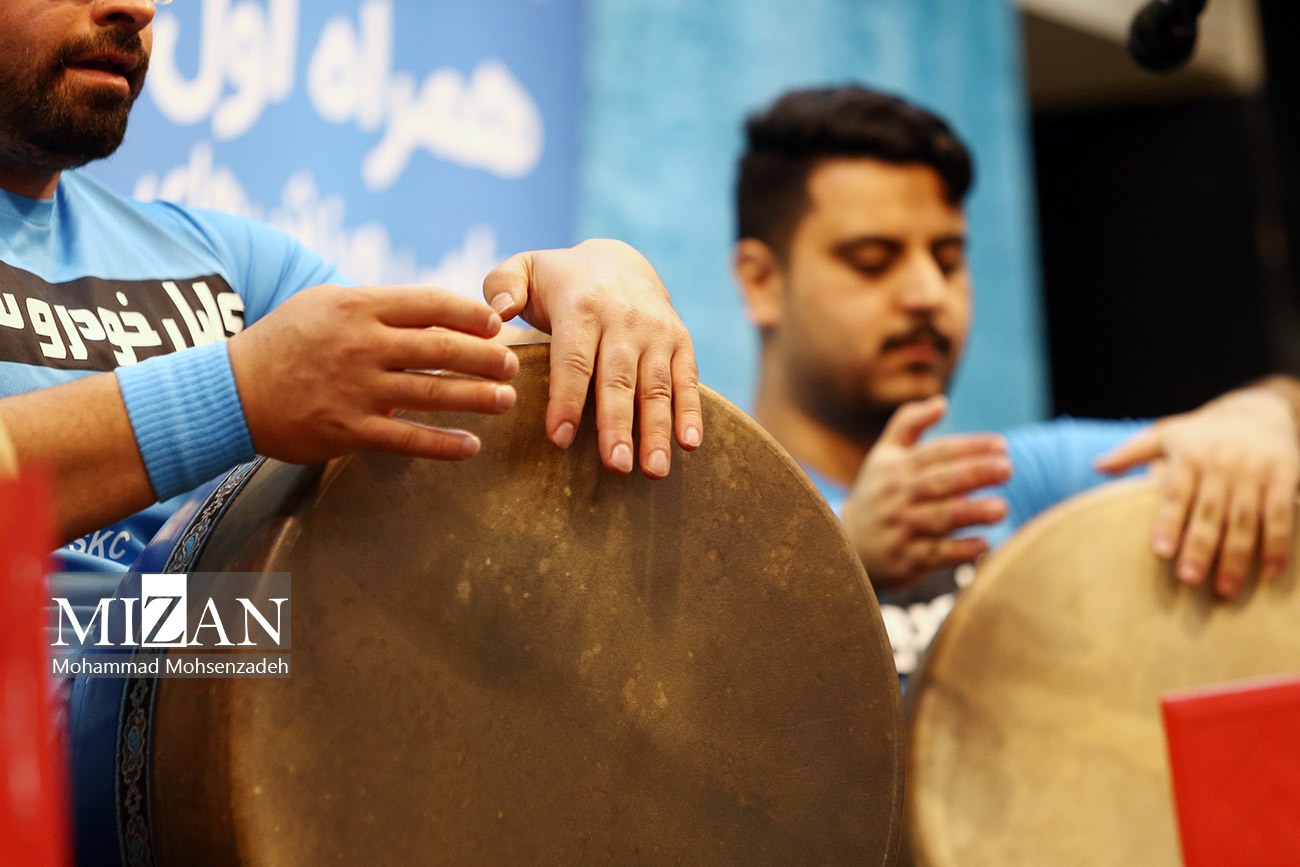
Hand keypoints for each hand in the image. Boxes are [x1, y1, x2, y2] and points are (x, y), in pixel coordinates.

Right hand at [228, 284, 518, 463]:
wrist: (232, 390)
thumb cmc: (288, 341)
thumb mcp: (327, 303)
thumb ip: (378, 305)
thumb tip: (435, 309)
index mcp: (359, 306)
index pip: (431, 304)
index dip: (472, 314)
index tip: (498, 325)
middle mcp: (362, 345)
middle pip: (442, 347)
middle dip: (487, 357)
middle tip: (513, 365)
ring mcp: (357, 389)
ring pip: (432, 392)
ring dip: (477, 398)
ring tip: (506, 401)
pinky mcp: (349, 430)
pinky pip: (408, 439)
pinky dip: (444, 444)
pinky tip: (471, 445)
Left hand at [482, 239, 703, 477]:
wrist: (620, 262)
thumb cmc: (561, 281)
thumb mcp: (525, 268)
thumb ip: (501, 285)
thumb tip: (497, 315)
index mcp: (581, 307)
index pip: (573, 359)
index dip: (566, 400)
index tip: (559, 439)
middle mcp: (624, 319)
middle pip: (619, 379)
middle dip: (618, 424)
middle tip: (616, 465)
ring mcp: (656, 332)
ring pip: (656, 386)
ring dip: (657, 429)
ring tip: (654, 470)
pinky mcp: (681, 342)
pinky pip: (688, 380)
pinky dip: (691, 413)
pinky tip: (690, 446)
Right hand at [842, 395, 1010, 586]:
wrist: (848, 544)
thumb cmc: (877, 492)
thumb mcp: (884, 454)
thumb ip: (909, 423)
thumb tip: (942, 401)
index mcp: (895, 469)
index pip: (935, 452)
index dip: (968, 446)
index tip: (1002, 445)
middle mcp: (896, 497)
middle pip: (937, 482)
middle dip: (973, 474)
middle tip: (1008, 469)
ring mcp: (900, 529)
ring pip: (937, 519)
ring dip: (970, 513)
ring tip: (1002, 508)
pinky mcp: (905, 560)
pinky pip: (935, 555)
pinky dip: (959, 550)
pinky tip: (985, 544)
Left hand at [1096, 388, 1299, 596]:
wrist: (1259, 409)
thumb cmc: (1202, 432)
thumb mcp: (1166, 433)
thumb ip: (1131, 452)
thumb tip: (1097, 466)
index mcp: (1188, 456)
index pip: (1176, 493)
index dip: (1168, 522)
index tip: (1160, 552)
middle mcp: (1221, 463)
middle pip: (1210, 512)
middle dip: (1200, 547)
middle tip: (1190, 580)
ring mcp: (1255, 471)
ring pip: (1245, 519)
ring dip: (1237, 556)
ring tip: (1226, 589)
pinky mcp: (1285, 476)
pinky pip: (1281, 514)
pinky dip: (1278, 544)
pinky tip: (1271, 571)